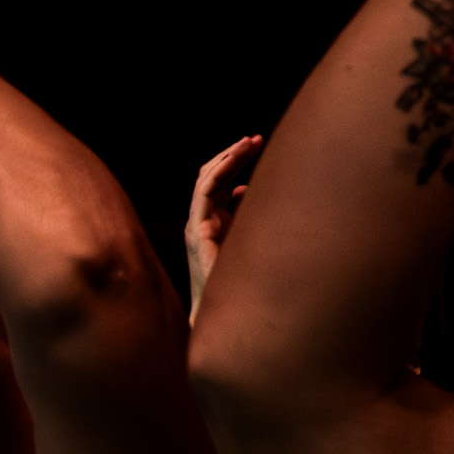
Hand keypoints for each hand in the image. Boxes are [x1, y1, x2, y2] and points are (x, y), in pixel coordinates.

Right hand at [185, 135, 261, 319]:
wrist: (227, 315)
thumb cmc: (242, 284)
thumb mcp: (249, 242)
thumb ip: (245, 217)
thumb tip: (244, 190)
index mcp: (212, 224)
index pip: (217, 183)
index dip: (234, 161)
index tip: (256, 144)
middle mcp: (201, 222)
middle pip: (210, 177)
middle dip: (232, 154)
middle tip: (255, 138)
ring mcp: (196, 226)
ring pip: (206, 180)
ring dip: (228, 157)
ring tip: (249, 142)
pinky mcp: (197, 231)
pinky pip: (204, 193)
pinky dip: (219, 171)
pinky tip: (237, 159)